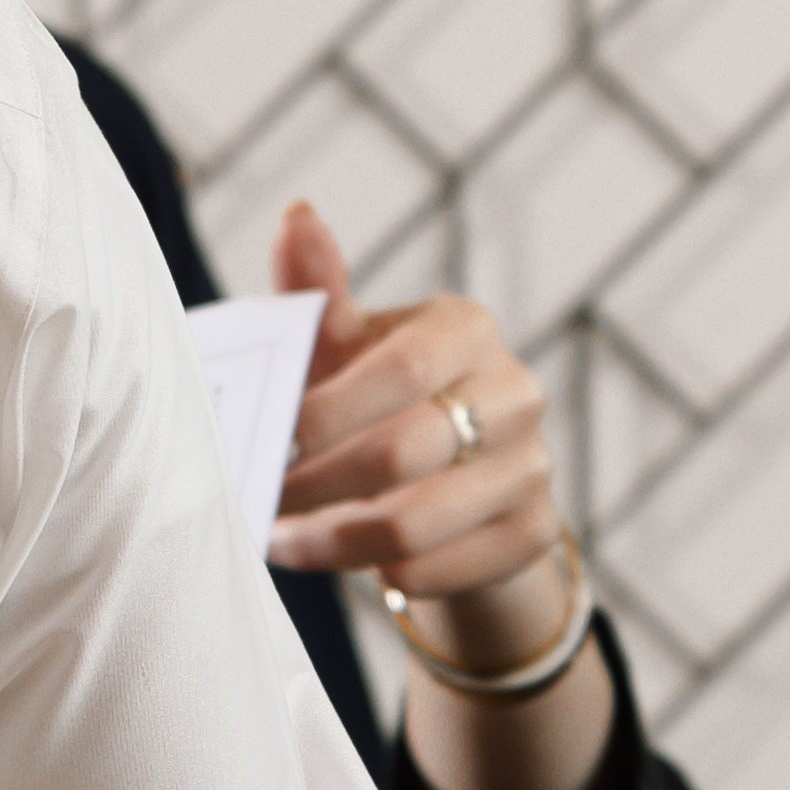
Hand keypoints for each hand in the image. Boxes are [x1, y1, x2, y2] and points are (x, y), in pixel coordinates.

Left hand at [256, 204, 572, 676]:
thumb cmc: (376, 395)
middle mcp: (514, 391)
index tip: (266, 441)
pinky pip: (444, 571)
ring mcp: (533, 465)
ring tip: (279, 540)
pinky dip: (380, 576)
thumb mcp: (344, 343)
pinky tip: (338, 562)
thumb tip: (296, 213)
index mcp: (464, 328)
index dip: (326, 411)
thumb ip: (316, 289)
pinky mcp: (534, 533)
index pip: (400, 369)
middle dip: (315, 485)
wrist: (449, 479)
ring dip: (331, 541)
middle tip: (255, 502)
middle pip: (405, 452)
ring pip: (418, 525)